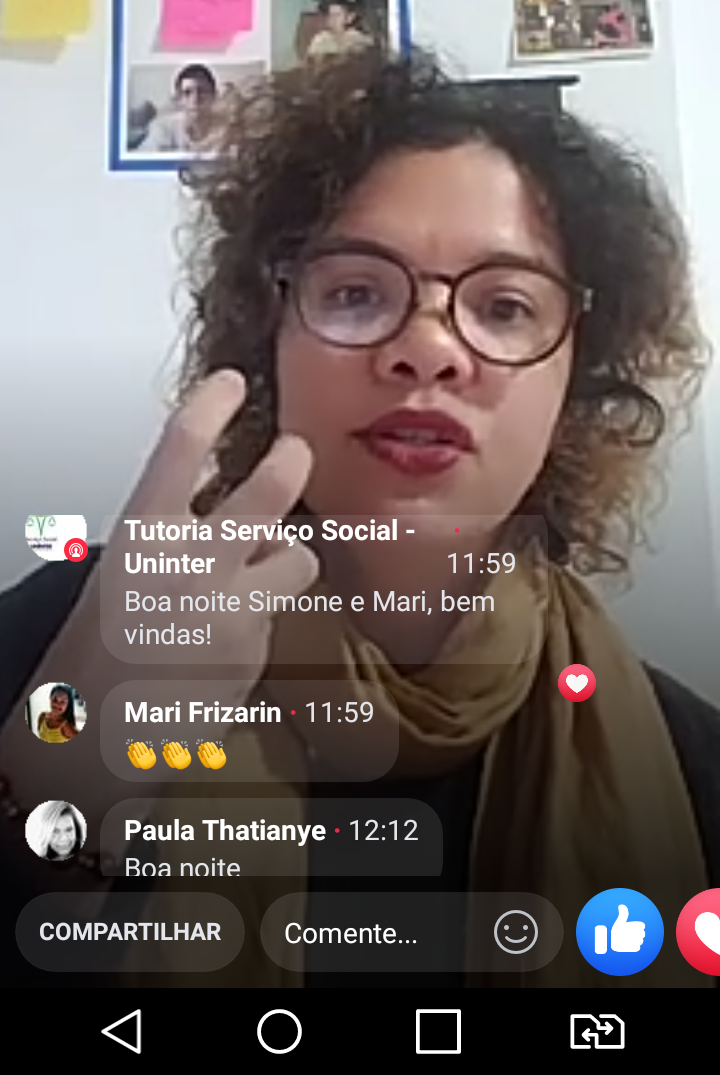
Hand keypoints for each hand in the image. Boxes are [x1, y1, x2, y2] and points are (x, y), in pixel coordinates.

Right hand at [101, 369, 317, 695]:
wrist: (92, 739)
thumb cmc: (92, 659)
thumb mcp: (118, 575)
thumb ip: (167, 537)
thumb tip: (209, 509)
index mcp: (145, 536)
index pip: (183, 446)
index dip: (213, 404)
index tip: (232, 384)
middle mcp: (195, 562)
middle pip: (272, 487)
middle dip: (292, 461)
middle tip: (294, 452)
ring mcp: (234, 605)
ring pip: (299, 555)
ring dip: (289, 556)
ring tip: (266, 568)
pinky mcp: (259, 647)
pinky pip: (281, 613)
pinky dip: (264, 617)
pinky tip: (229, 639)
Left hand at [128, 741, 156, 769]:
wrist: (148, 768)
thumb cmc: (151, 762)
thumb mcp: (154, 757)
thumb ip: (152, 752)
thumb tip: (150, 748)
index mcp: (148, 754)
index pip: (145, 748)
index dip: (143, 745)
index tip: (141, 742)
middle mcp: (145, 756)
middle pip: (141, 749)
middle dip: (139, 745)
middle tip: (136, 742)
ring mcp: (142, 758)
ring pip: (138, 752)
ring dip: (136, 748)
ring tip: (134, 745)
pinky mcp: (139, 761)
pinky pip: (136, 756)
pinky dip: (135, 753)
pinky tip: (133, 751)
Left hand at [162, 741, 191, 769]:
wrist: (183, 768)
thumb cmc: (186, 762)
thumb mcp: (189, 757)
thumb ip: (187, 752)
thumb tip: (185, 748)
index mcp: (183, 754)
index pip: (180, 748)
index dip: (178, 745)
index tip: (176, 742)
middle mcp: (180, 756)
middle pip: (176, 749)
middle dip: (173, 745)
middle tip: (171, 742)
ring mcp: (177, 758)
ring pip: (173, 752)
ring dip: (171, 748)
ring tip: (169, 745)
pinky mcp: (174, 761)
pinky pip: (171, 756)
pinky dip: (170, 753)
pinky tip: (168, 751)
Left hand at [198, 741, 226, 769]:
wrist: (218, 768)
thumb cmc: (221, 762)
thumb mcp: (224, 757)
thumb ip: (222, 752)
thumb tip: (220, 748)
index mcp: (218, 754)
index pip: (215, 748)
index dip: (212, 745)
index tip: (211, 742)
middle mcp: (215, 756)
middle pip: (211, 749)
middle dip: (208, 745)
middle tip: (206, 742)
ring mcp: (211, 758)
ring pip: (208, 752)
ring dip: (206, 748)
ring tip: (204, 745)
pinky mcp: (209, 761)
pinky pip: (206, 756)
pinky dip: (205, 753)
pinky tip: (203, 751)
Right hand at [610, 904, 645, 952]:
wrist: (611, 942)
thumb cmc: (616, 931)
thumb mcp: (620, 921)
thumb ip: (623, 913)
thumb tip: (621, 905)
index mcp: (635, 927)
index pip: (642, 926)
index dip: (639, 926)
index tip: (634, 927)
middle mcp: (638, 935)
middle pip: (642, 933)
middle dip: (639, 933)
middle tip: (632, 932)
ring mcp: (636, 942)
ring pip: (640, 940)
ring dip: (638, 939)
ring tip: (633, 938)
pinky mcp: (635, 948)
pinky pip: (638, 947)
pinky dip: (635, 946)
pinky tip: (632, 944)